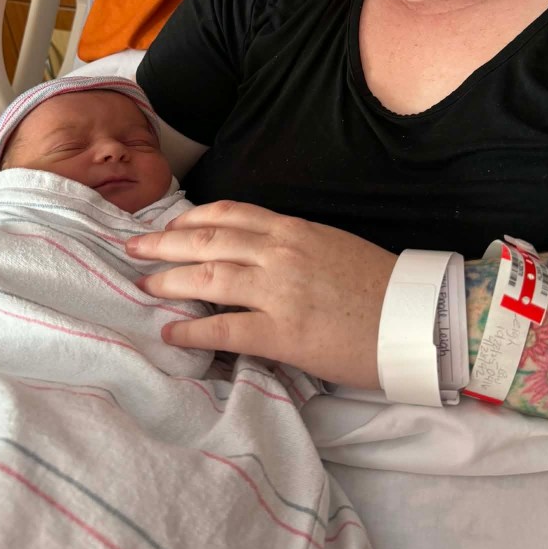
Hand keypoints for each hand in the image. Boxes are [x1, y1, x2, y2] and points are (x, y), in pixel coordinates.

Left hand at [125, 200, 396, 388]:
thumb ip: (290, 244)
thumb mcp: (331, 246)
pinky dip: (192, 331)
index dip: (190, 219)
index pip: (229, 214)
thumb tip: (253, 252)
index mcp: (293, 229)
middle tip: (132, 249)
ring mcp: (279, 291)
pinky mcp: (282, 333)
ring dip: (167, 281)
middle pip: (207, 241)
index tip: (167, 225)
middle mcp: (280, 252)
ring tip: (141, 286)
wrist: (415, 318)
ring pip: (207, 278)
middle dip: (163, 244)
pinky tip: (170, 334)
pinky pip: (225, 330)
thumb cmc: (378, 284)